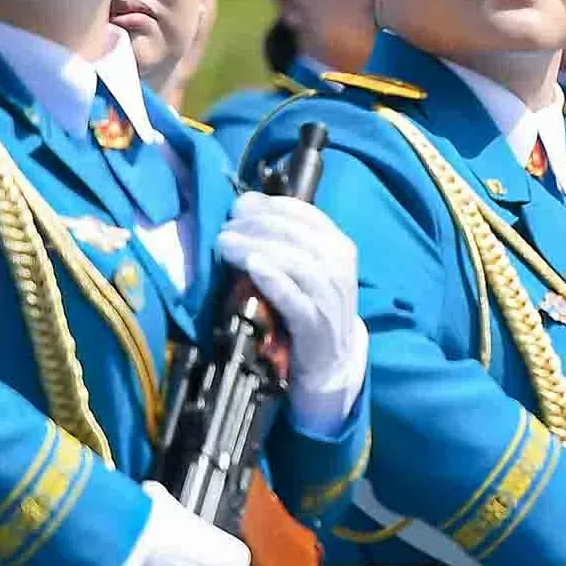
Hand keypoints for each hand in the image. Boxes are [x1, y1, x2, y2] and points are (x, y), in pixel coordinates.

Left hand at [212, 189, 369, 436]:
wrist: (330, 361)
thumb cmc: (310, 305)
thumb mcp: (306, 267)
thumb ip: (282, 238)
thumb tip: (244, 204)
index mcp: (340, 246)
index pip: (306, 214)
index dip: (269, 206)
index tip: (238, 208)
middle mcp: (340, 268)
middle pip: (296, 235)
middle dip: (256, 225)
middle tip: (225, 229)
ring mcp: (330, 298)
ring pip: (296, 262)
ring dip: (256, 248)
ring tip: (225, 245)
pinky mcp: (315, 327)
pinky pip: (294, 299)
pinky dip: (273, 279)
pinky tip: (252, 267)